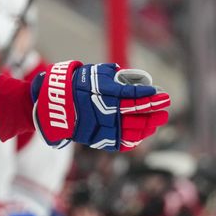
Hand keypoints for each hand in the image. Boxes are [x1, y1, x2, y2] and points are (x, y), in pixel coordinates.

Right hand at [31, 62, 169, 150]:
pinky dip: (132, 139)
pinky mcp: (95, 138)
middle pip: (135, 114)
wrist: (50, 105)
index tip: (163, 94)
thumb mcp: (91, 73)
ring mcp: (99, 127)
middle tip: (165, 107)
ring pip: (130, 130)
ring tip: (156, 121)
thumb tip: (130, 77)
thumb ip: (111, 75)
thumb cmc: (73, 85)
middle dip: (154, 111)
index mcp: (102, 93)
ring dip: (147, 126)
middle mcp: (103, 111)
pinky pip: (118, 142)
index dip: (150, 96)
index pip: (133, 95)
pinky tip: (141, 134)